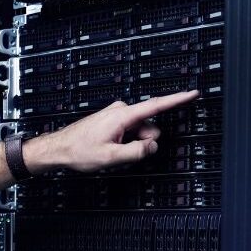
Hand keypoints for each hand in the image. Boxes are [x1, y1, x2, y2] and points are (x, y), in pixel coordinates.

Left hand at [27, 89, 199, 174]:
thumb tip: (152, 146)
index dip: (177, 99)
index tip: (193, 93)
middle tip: (123, 153)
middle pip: (148, 125)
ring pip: (139, 130)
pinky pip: (129, 131)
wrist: (58, 148)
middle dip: (144, 141)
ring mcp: (115, 115)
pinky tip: (110, 148)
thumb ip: (136, 152)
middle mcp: (120, 111)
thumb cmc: (78, 151)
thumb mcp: (110, 157)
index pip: (156, 105)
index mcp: (122, 115)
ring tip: (112, 151)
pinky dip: (125, 142)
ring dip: (133, 143)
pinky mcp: (112, 120)